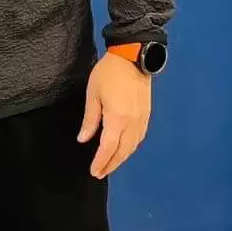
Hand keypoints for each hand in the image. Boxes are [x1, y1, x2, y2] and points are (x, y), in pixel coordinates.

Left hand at [77, 52, 153, 178]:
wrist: (133, 57)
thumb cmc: (108, 73)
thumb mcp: (93, 94)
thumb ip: (90, 119)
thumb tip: (84, 139)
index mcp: (117, 119)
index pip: (108, 148)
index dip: (101, 162)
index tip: (94, 171)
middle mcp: (132, 123)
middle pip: (122, 151)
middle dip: (111, 164)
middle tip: (100, 173)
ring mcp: (142, 120)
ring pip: (133, 146)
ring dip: (122, 158)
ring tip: (110, 164)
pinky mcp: (147, 115)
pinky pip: (139, 138)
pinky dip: (131, 148)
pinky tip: (125, 149)